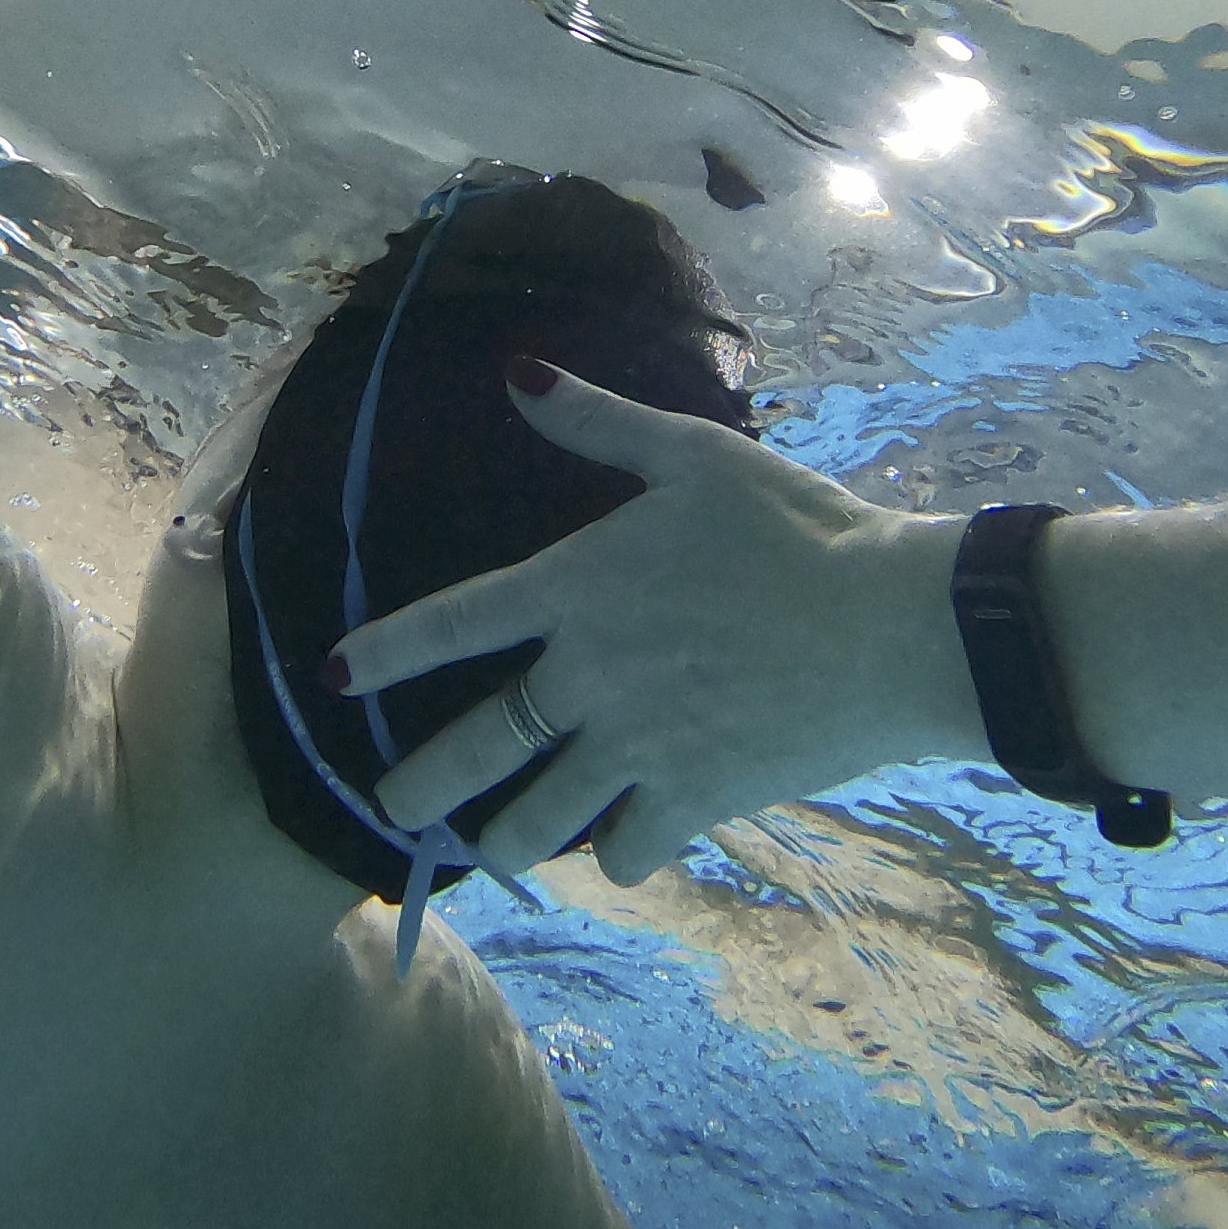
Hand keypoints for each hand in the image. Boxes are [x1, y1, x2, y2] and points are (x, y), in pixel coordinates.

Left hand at [328, 361, 979, 885]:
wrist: (894, 624)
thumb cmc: (798, 528)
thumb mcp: (696, 457)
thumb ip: (599, 421)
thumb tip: (518, 372)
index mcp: (579, 589)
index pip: (451, 624)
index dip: (384, 654)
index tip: (333, 681)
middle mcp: (589, 677)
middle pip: (474, 752)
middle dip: (418, 790)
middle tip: (394, 810)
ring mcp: (639, 747)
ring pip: (538, 822)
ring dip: (505, 843)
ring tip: (492, 849)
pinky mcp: (695, 799)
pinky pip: (628, 851)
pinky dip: (616, 855)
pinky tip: (617, 847)